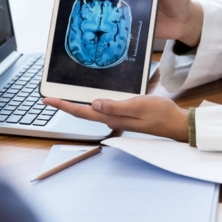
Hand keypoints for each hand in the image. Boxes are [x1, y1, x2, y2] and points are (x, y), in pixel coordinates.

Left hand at [43, 95, 188, 141]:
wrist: (174, 123)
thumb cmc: (160, 114)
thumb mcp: (138, 106)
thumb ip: (115, 106)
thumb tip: (93, 104)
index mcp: (112, 118)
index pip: (82, 112)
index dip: (63, 106)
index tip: (47, 100)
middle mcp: (111, 120)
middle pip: (82, 113)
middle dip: (65, 105)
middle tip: (49, 98)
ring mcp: (117, 119)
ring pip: (90, 112)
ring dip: (75, 105)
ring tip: (63, 98)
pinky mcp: (123, 116)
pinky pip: (102, 109)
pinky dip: (90, 104)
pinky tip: (89, 100)